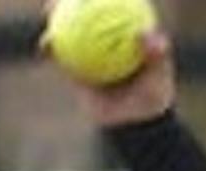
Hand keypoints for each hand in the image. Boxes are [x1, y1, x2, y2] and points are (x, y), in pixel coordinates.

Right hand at [43, 19, 175, 126]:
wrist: (134, 123)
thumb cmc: (152, 98)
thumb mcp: (159, 76)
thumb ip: (157, 55)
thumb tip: (147, 33)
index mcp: (125, 34)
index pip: (113, 8)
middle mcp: (106, 39)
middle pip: (86, 13)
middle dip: (73, 0)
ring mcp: (89, 51)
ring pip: (68, 29)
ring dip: (56, 16)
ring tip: (49, 8)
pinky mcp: (75, 67)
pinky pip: (59, 54)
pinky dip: (51, 48)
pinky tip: (45, 44)